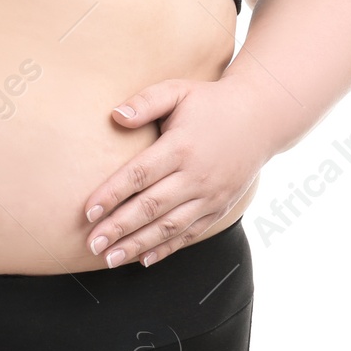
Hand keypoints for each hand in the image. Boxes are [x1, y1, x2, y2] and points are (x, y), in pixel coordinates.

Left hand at [81, 78, 274, 267]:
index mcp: (181, 147)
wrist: (262, 118)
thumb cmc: (210, 102)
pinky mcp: (220, 208)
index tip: (88, 212)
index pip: (139, 175)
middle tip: (92, 244)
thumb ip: (145, 102)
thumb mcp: (178, 91)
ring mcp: (210, 195)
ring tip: (110, 259)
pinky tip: (143, 259)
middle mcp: (196, 176)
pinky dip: (166, 248)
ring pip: (169, 227)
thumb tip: (115, 116)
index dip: (111, 194)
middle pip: (151, 207)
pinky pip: (190, 233)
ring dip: (137, 245)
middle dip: (119, 228)